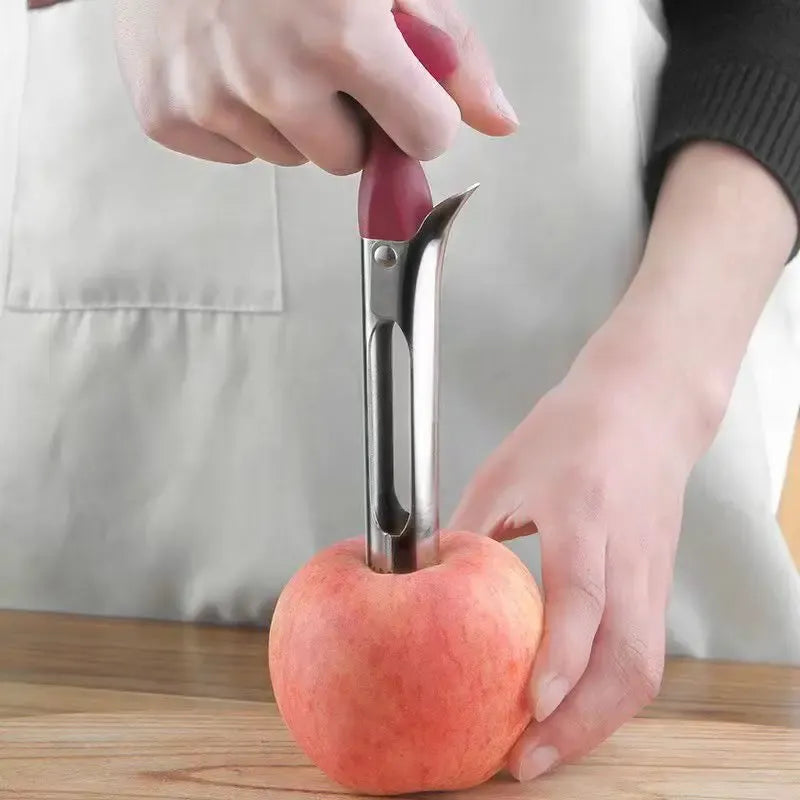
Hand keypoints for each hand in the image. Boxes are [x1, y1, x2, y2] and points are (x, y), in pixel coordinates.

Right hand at [113, 0, 516, 170]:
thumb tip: (497, 121)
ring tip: (269, 46)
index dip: (420, 115)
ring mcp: (214, 100)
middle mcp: (276, 79)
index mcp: (343, 36)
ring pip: (291, 158)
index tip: (404, 94)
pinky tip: (228, 61)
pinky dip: (238, 118)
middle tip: (323, 57)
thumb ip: (451, 50)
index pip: (426, 138)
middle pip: (352, 160)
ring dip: (292, 117)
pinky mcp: (167, 114)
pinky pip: (235, 154)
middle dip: (350, 119)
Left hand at [450, 333, 707, 780]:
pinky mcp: (657, 585)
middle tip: (526, 759)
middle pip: (626, 656)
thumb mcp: (505, 469)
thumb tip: (424, 580)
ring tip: (548, 750)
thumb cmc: (572, 430)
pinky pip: (644, 656)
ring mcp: (651, 573)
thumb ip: (469, 529)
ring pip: (642, 669)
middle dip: (580, 724)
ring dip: (597, 722)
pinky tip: (576, 710)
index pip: (584, 595)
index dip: (561, 655)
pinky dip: (610, 697)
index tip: (531, 705)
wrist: (645, 409)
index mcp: (585, 512)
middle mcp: (628, 552)